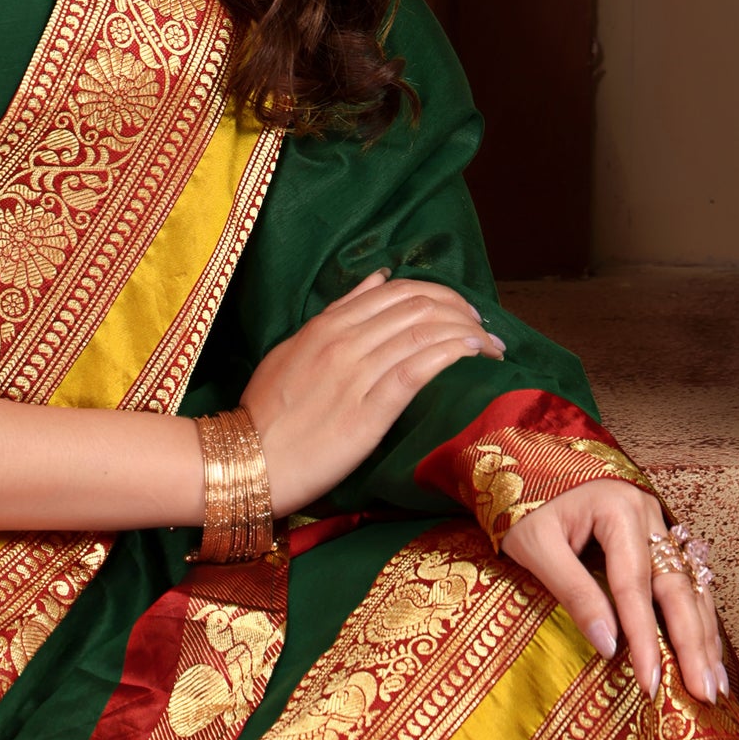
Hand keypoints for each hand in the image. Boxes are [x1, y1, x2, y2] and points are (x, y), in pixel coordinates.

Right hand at [241, 272, 505, 512]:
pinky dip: (451, 354)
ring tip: (491, 348)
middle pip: (418, 307)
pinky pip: (417, 370)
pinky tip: (473, 355)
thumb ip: (337, 314)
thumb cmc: (267, 413)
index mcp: (326, 325)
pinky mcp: (368, 412)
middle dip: (461, 312)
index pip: (396, 291)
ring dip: (467, 334)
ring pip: (423, 333)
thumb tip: (378, 278)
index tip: (462, 313)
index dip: (439, 295)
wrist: (248, 461)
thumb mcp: (294, 348)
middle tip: (484, 330)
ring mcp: (355, 375)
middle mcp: (343, 342)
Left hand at [501, 477, 728, 703]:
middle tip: (703, 694)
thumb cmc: (526, 506)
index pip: (635, 585)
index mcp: (617, 510)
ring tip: (714, 684)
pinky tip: (707, 652)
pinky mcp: (658, 539)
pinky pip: (686, 582)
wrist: (526, 465)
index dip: (645, 637)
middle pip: (677, 588)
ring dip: (705, 637)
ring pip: (691, 587)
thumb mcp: (536, 546)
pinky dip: (698, 619)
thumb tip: (608, 645)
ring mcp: (658, 525)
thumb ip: (573, 591)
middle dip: (692, 645)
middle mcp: (648, 515)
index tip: (652, 680)